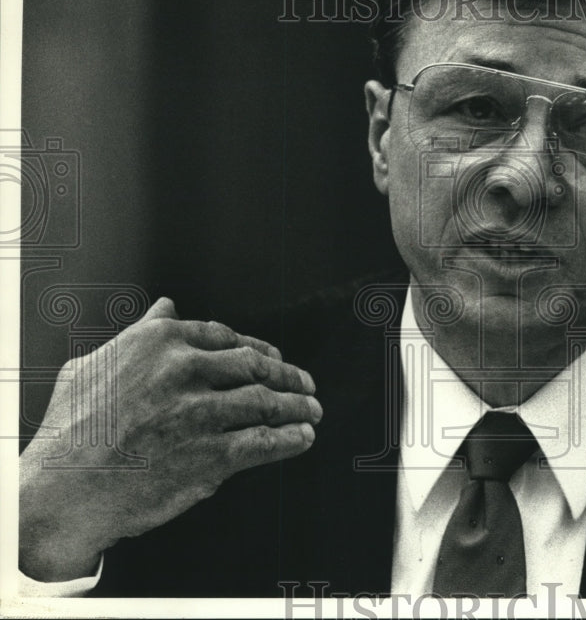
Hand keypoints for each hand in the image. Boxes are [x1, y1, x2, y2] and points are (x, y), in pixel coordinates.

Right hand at [19, 297, 321, 581]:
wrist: (60, 491)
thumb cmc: (69, 431)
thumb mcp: (93, 365)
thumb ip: (138, 334)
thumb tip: (167, 306)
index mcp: (160, 342)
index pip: (225, 338)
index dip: (256, 348)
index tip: (273, 359)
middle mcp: (185, 370)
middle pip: (253, 366)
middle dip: (286, 375)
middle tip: (305, 384)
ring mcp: (201, 412)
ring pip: (266, 403)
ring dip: (297, 407)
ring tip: (312, 411)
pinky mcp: (212, 455)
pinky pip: (264, 442)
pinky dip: (290, 440)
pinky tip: (302, 438)